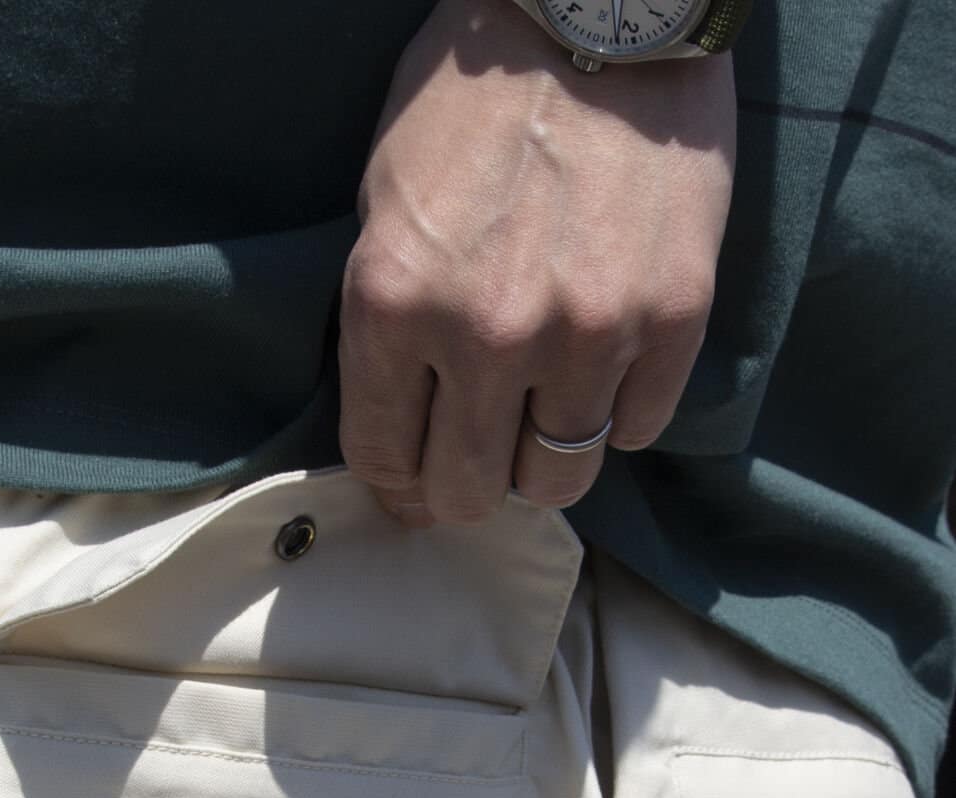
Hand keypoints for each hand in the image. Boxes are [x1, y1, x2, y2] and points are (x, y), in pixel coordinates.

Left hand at [340, 0, 734, 524]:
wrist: (600, 7)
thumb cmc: (476, 100)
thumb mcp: (386, 206)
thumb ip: (389, 327)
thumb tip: (404, 435)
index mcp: (395, 304)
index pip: (384, 457)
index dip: (396, 487)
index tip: (410, 487)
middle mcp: (487, 335)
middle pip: (469, 491)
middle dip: (462, 492)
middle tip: (475, 467)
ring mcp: (586, 333)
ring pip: (558, 479)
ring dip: (542, 462)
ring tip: (542, 420)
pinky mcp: (671, 319)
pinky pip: (635, 428)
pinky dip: (615, 415)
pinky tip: (603, 372)